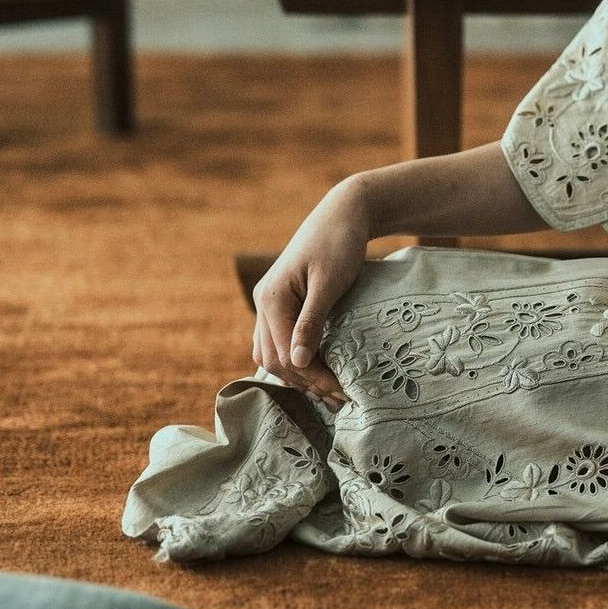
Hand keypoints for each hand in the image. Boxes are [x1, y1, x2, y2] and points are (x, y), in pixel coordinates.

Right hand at [251, 179, 370, 407]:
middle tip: (340, 396)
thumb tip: (296, 362)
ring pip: (272, 352)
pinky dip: (295, 358)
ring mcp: (270, 302)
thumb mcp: (329, 283)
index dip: (311, 377)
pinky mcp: (282, 302)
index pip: (283, 355)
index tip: (342, 390)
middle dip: (305, 381)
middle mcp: (263, 302)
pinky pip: (279, 339)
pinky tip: (317, 369)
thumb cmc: (339, 243)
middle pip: (273, 359)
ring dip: (297, 375)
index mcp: (271, 298)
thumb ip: (311, 321)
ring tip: (330, 391)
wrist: (344, 212)